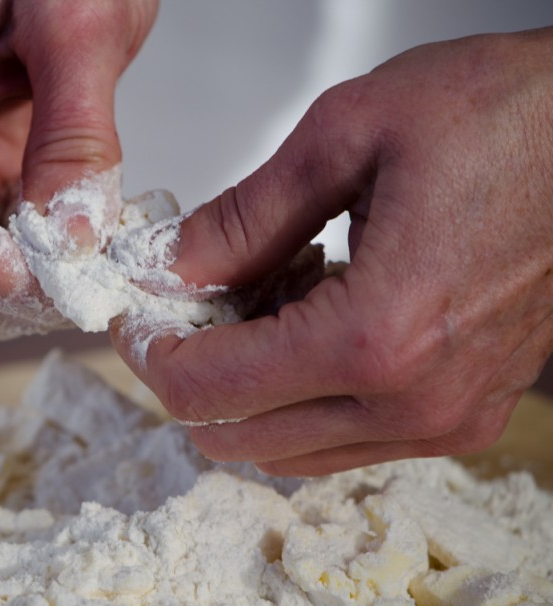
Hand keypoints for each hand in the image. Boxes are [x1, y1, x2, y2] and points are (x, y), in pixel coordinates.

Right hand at [0, 0, 157, 346]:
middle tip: (81, 262)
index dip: (24, 277)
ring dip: (8, 291)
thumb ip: (76, 136)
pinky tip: (45, 231)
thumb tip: (71, 236)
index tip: (85, 256)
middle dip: (12, 295)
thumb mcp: (79, 26)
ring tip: (67, 240)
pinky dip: (4, 272)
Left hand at [112, 29, 552, 474]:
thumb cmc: (508, 118)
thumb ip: (241, 219)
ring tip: (262, 297)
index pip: (209, 391)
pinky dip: (301, 393)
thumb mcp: (346, 135)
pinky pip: (344, 437)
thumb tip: (172, 270)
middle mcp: (414, 400)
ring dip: (248, 388)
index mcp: (376, 335)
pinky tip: (311, 316)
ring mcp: (444, 419)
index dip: (151, 357)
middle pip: (238, 437)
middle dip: (193, 375)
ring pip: (288, 448)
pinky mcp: (463, 415)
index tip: (135, 319)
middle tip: (188, 305)